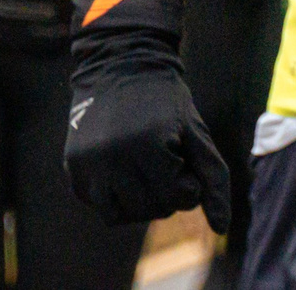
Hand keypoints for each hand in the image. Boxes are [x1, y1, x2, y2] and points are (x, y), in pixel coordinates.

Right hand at [66, 59, 230, 232]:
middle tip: (165, 162)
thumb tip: (222, 228)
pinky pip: (99, 205)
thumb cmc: (166, 101)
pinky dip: (116, 197)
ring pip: (121, 215)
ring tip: (146, 170)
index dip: (187, 182)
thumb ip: (213, 180)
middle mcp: (114, 157)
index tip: (183, 156)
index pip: (177, 198)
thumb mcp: (195, 132)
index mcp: (149, 145)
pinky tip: (124, 169)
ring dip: (140, 201)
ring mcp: (88, 164)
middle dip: (165, 193)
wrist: (120, 65)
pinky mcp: (73, 168)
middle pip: (150, 209)